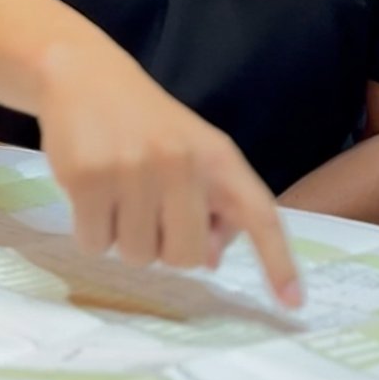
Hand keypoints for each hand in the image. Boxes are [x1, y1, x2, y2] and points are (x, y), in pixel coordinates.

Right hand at [34, 38, 300, 306]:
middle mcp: (183, 162)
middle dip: (164, 248)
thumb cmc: (148, 126)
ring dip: (124, 238)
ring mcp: (135, 169)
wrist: (85, 76)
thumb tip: (208, 260)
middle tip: (150, 214)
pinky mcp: (89, 177)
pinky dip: (91, 231)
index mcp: (219, 158)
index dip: (277, 262)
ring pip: (137, 255)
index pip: (259, 215)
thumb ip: (212, 206)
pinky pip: (95, 243)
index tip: (293, 303)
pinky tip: (92, 194)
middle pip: (184, 256)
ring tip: (119, 195)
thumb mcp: (194, 154)